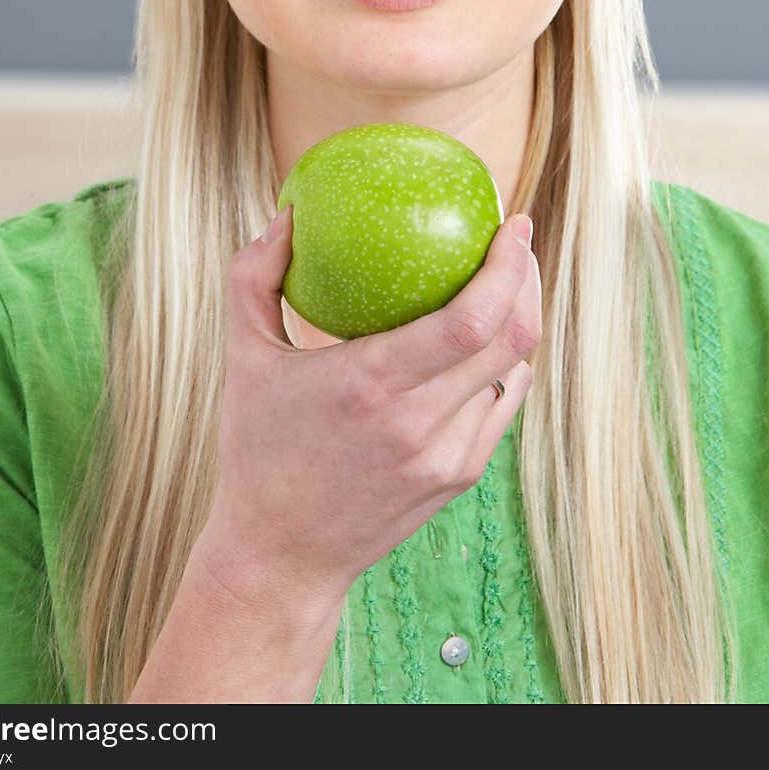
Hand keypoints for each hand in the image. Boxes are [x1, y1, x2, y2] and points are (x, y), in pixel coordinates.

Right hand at [199, 207, 540, 601]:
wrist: (281, 556)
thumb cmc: (257, 449)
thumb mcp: (242, 358)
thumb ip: (254, 278)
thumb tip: (287, 214)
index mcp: (371, 384)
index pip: (472, 320)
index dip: (508, 267)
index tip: (513, 223)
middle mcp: (421, 423)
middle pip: (512, 340)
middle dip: (526, 279)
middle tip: (514, 240)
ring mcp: (449, 456)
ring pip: (515, 371)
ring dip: (518, 320)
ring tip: (502, 282)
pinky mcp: (461, 477)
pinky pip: (501, 404)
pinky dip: (503, 364)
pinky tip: (484, 341)